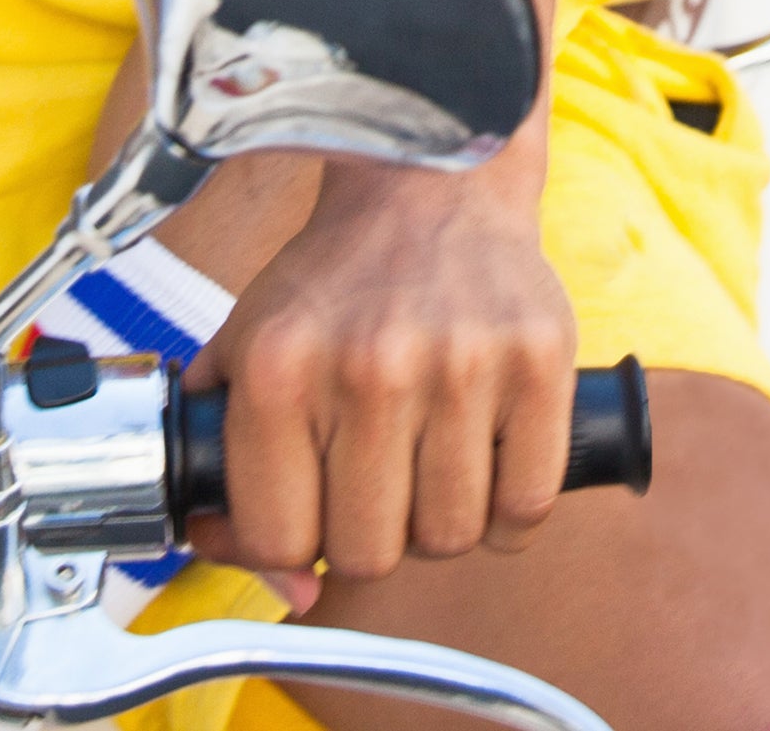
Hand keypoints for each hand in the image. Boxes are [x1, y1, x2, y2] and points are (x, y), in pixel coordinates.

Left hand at [190, 150, 575, 595]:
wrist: (430, 181)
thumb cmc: (335, 281)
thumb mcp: (248, 348)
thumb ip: (231, 470)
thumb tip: (290, 588)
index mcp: (280, 368)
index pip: (279, 541)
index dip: (290, 548)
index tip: (308, 515)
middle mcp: (368, 368)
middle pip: (368, 553)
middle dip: (369, 534)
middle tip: (375, 483)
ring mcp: (461, 365)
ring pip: (450, 538)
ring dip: (440, 520)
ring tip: (431, 462)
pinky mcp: (538, 361)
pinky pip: (526, 506)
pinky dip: (508, 510)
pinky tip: (488, 462)